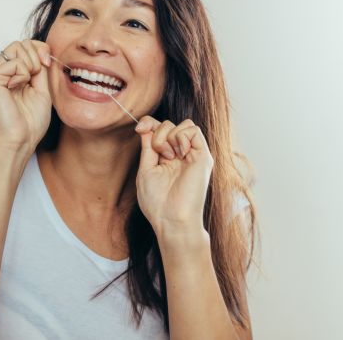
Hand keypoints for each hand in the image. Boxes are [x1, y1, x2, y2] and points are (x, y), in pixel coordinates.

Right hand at [0, 40, 52, 154]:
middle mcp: (0, 71)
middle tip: (37, 76)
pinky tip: (17, 88)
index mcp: (12, 74)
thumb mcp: (42, 89)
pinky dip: (23, 73)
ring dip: (31, 64)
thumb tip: (43, 50)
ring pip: (16, 47)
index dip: (40, 48)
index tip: (48, 63)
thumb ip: (41, 69)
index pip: (25, 45)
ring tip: (27, 83)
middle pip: (21, 42)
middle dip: (36, 55)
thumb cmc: (31, 121)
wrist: (21, 139)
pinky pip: (14, 62)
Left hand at [134, 116, 213, 239]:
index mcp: (167, 157)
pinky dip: (181, 136)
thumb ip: (148, 146)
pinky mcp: (203, 156)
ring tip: (169, 156)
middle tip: (159, 155)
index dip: (149, 123)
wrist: (172, 219)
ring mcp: (193, 154)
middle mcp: (182, 154)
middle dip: (158, 133)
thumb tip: (146, 126)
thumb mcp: (146, 169)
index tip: (139, 129)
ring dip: (169, 136)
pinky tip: (179, 153)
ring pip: (183, 124)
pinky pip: (193, 130)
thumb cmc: (157, 202)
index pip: (160, 128)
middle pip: (170, 124)